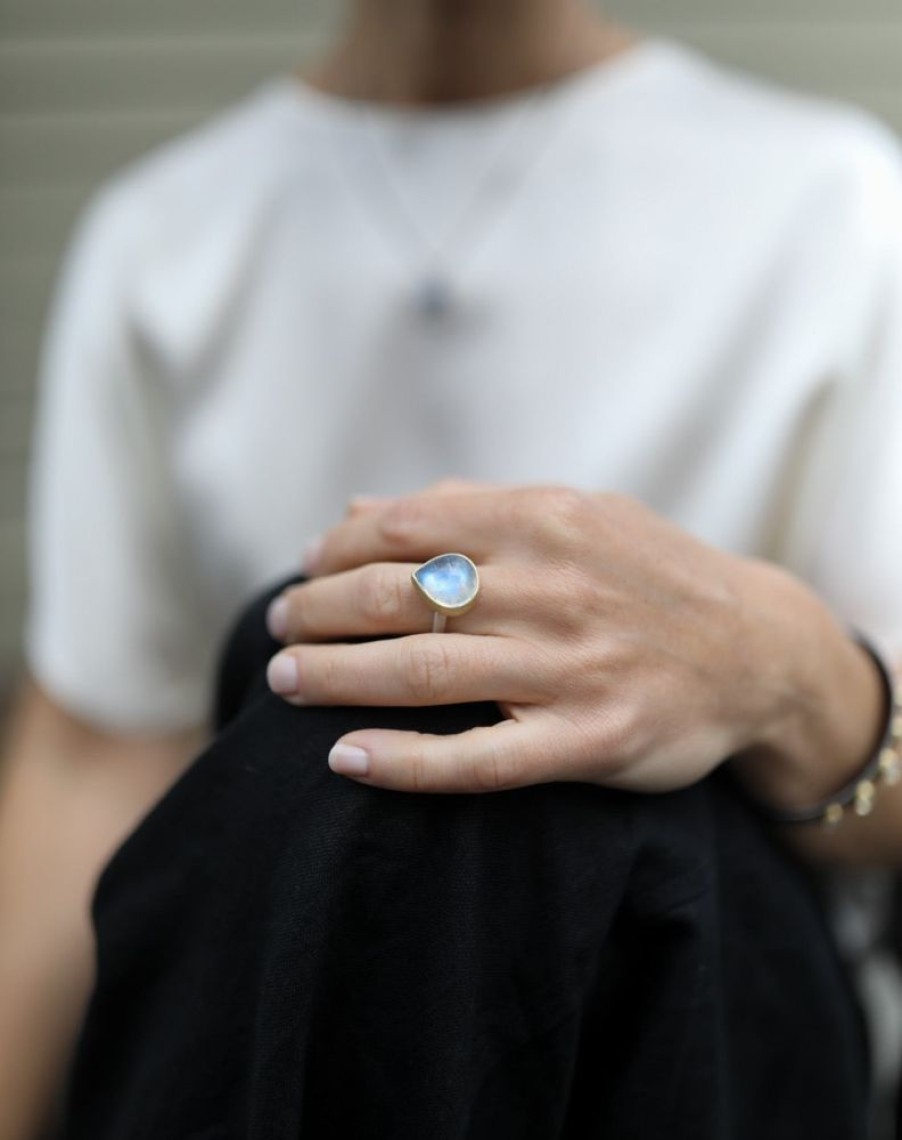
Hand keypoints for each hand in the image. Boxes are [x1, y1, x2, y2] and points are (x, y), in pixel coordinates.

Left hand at [264, 483, 808, 793]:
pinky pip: (480, 760)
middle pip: (397, 598)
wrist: (757, 649)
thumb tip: (359, 510)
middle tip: (277, 630)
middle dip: (317, 613)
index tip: (303, 572)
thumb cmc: (649, 575)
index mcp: (545, 520)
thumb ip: (470, 507)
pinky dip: (405, 762)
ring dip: (335, 678)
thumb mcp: (576, 514)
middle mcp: (553, 588)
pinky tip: (346, 759)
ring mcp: (571, 669)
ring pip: (424, 672)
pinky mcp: (590, 741)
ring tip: (284, 681)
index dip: (335, 551)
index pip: (405, 528)